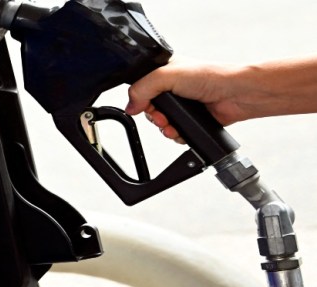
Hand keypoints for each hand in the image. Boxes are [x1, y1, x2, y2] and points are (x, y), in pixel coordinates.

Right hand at [125, 60, 250, 142]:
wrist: (237, 95)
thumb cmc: (212, 77)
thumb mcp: (168, 75)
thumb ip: (143, 88)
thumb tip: (130, 106)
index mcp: (165, 71)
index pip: (140, 87)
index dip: (139, 99)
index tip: (143, 106)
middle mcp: (172, 87)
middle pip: (148, 108)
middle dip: (153, 116)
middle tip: (162, 116)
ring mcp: (182, 104)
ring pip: (160, 122)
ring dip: (164, 127)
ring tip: (172, 125)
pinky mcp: (190, 119)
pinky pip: (173, 132)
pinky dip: (175, 134)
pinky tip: (181, 130)